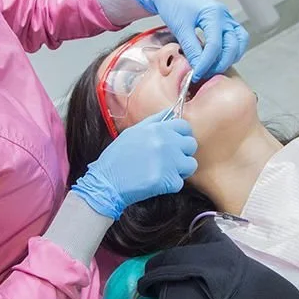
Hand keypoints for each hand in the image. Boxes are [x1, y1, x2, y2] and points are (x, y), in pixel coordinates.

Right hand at [71, 111, 197, 220]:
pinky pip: (180, 182)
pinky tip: (157, 182)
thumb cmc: (118, 157)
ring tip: (166, 171)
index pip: (184, 126)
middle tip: (171, 158)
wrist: (107, 181)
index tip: (178, 141)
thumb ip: (154, 122)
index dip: (182, 134)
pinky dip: (171, 185)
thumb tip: (170, 114)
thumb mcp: (133, 132)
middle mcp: (166, 143)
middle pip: (191, 144)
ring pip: (191, 164)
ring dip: (181, 169)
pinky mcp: (168, 180)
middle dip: (183, 152)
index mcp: (158, 129)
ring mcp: (169, 162)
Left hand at [128, 0, 248, 80]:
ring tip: (213, 67)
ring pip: (239, 42)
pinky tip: (218, 58)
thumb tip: (198, 67)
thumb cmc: (173, 4)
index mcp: (214, 13)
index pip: (215, 45)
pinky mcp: (224, 23)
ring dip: (230, 58)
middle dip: (220, 63)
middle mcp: (224, 15)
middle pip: (232, 45)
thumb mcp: (180, 27)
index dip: (206, 63)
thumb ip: (191, 48)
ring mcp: (226, 18)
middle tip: (205, 73)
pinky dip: (231, 51)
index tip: (196, 74)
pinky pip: (236, 39)